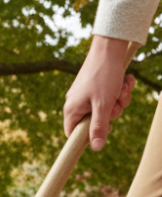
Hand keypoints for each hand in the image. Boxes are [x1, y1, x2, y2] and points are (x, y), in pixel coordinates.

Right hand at [63, 35, 134, 150]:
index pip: (74, 134)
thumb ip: (99, 128)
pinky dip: (120, 90)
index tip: (106, 129)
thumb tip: (96, 148)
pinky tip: (124, 81)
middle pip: (95, 121)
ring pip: (106, 108)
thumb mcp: (103, 105)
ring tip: (122, 87)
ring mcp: (87, 95)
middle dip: (112, 112)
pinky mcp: (97, 87)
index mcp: (72, 110)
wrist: (109, 47)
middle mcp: (76, 104)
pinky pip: (109, 96)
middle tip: (117, 101)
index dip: (89, 136)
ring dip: (119, 100)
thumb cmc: (103, 75)